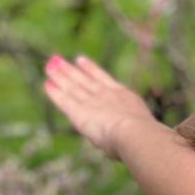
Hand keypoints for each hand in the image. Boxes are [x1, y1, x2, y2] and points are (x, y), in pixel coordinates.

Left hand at [42, 52, 156, 159]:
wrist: (136, 133)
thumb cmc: (145, 135)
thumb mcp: (144, 126)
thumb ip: (139, 124)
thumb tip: (147, 131)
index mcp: (124, 96)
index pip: (103, 79)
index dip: (90, 69)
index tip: (80, 59)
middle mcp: (106, 96)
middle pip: (83, 80)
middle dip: (70, 70)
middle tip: (57, 59)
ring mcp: (92, 103)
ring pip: (72, 87)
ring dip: (60, 76)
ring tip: (49, 65)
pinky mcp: (79, 114)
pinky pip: (64, 101)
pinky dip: (55, 92)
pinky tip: (47, 84)